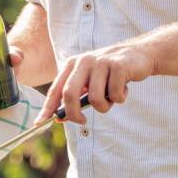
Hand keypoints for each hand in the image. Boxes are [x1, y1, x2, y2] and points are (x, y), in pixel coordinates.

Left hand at [35, 43, 155, 124]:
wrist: (138, 54)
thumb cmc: (110, 73)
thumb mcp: (89, 80)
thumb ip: (75, 96)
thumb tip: (60, 118)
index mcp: (72, 64)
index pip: (56, 89)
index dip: (47, 107)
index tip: (39, 122)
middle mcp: (83, 62)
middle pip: (69, 93)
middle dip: (73, 113)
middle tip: (81, 121)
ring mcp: (100, 63)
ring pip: (95, 98)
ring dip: (104, 106)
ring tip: (111, 98)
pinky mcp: (118, 67)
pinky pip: (115, 95)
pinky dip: (120, 98)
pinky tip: (124, 88)